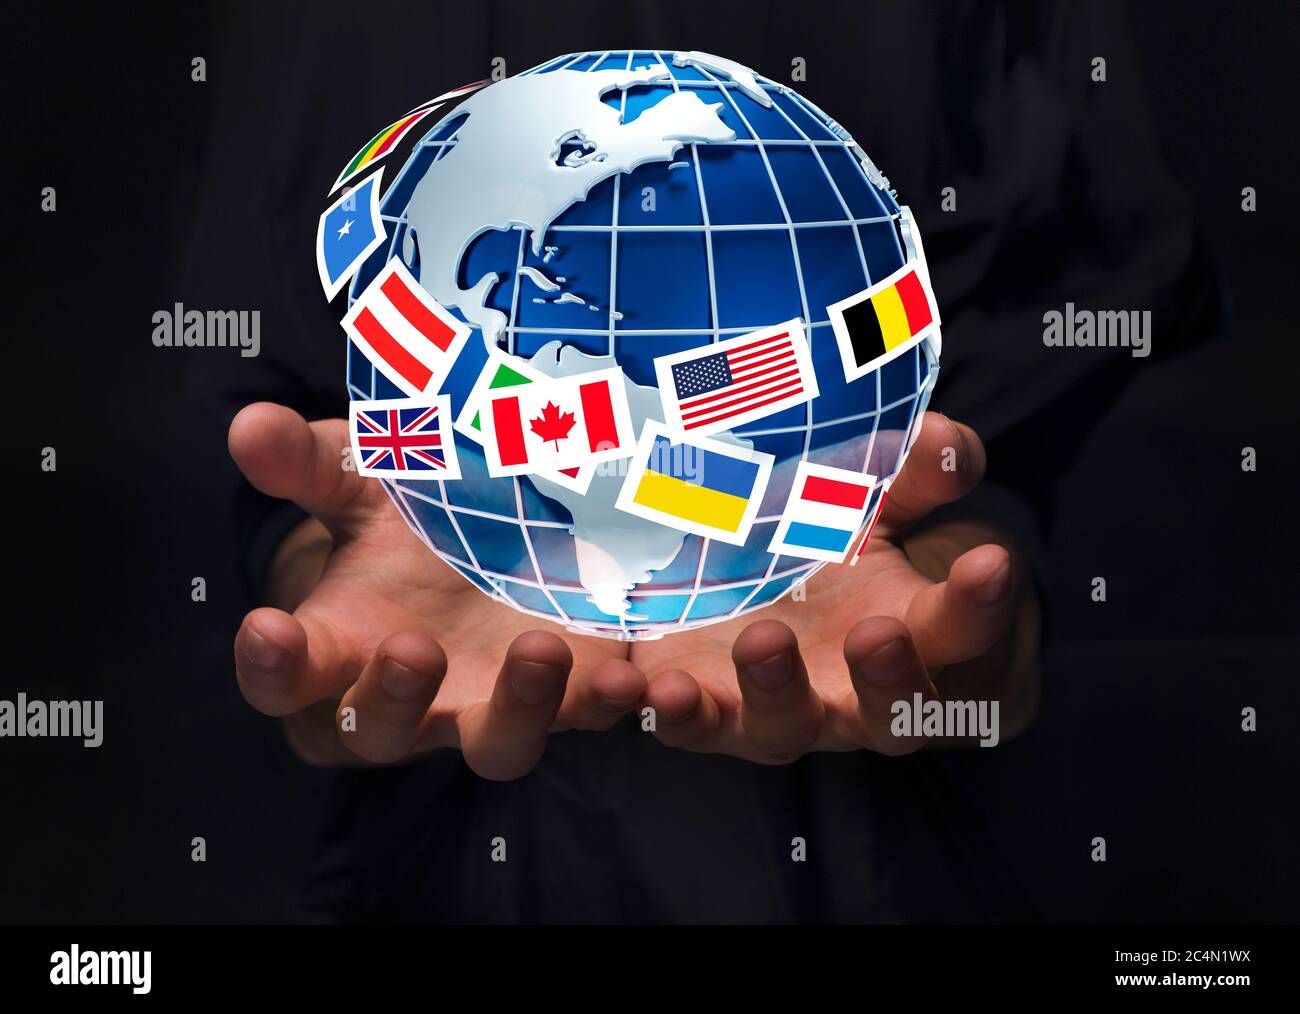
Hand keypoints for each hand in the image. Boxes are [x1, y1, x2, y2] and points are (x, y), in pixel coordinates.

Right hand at [228, 403, 643, 778]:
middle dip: (390, 697)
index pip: (283, 674)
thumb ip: (310, 463)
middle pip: (378, 728)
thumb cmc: (407, 521)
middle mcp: (410, 694)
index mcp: (338, 643)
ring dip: (515, 708)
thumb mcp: (361, 482)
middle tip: (412, 647)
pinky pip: (584, 715)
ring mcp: (490, 703)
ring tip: (538, 649)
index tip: (267, 630)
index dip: (269, 664)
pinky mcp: (565, 695)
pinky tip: (631, 677)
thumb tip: (249, 426)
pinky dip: (606, 702)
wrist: (498, 537)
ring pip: (495, 743)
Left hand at [628, 412, 1041, 761]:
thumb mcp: (878, 501)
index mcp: (911, 636)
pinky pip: (690, 725)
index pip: (960, 629)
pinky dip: (669, 714)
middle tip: (877, 633)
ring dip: (775, 694)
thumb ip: (911, 473)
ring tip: (763, 644)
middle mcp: (851, 693)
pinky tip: (647, 688)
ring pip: (785, 728)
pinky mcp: (704, 708)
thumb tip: (940, 441)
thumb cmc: (839, 545)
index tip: (991, 562)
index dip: (978, 602)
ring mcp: (776, 709)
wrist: (761, 594)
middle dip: (889, 680)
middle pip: (888, 714)